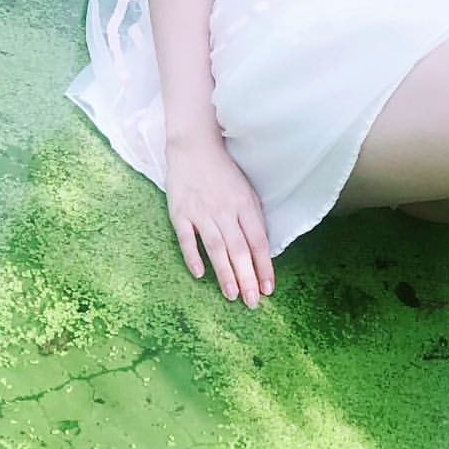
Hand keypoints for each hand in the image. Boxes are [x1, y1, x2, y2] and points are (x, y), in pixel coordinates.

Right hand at [165, 136, 273, 306]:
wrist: (194, 146)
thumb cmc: (224, 173)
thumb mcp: (246, 192)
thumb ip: (252, 219)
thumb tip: (260, 251)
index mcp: (245, 205)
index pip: (259, 242)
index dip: (264, 267)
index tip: (268, 289)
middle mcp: (225, 210)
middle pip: (239, 249)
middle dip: (248, 277)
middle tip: (252, 302)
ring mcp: (201, 211)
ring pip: (216, 247)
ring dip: (225, 273)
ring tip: (233, 295)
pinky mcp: (179, 212)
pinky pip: (187, 238)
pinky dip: (193, 256)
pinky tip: (200, 274)